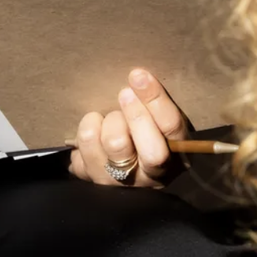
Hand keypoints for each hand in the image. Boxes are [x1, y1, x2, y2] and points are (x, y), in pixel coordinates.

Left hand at [67, 67, 187, 188]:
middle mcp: (150, 175)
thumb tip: (138, 76)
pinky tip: (92, 135)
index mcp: (175, 155)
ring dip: (104, 123)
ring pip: (111, 146)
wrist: (121, 163)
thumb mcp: (156, 119)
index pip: (171, 127)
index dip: (155, 100)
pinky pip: (81, 157)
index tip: (138, 75)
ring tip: (103, 117)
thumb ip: (152, 104)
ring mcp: (120, 181)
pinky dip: (84, 139)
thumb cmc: (142, 130)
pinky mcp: (93, 180)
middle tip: (124, 94)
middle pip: (147, 149)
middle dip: (134, 116)